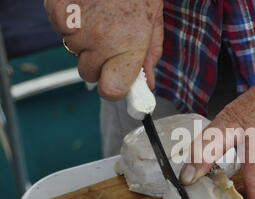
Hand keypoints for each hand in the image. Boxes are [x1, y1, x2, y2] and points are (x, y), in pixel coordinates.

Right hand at [44, 0, 162, 99]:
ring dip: (82, 41)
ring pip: (72, 50)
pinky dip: (68, 22)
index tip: (116, 81)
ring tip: (98, 17)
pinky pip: (59, 29)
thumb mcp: (153, 24)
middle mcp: (100, 41)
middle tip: (108, 41)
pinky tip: (84, 8)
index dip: (112, 88)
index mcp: (128, 48)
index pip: (110, 91)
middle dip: (97, 63)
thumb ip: (149, 57)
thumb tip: (147, 84)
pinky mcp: (58, 10)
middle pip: (88, 73)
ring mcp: (77, 26)